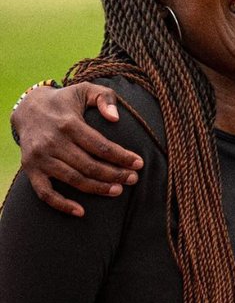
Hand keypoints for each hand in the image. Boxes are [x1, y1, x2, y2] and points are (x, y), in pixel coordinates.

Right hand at [12, 81, 141, 216]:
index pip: (101, 146)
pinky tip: (81, 212)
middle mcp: (53, 142)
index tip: (139, 164)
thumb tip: (115, 118)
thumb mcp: (84, 90)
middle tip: (133, 179)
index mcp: (68, 124)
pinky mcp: (31, 169)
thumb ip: (104, 97)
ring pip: (74, 180)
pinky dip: (62, 205)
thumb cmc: (65, 102)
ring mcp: (40, 157)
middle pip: (90, 166)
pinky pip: (45, 193)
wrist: (28, 109)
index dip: (122, 157)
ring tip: (118, 190)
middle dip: (115, 175)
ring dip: (98, 189)